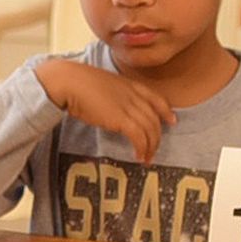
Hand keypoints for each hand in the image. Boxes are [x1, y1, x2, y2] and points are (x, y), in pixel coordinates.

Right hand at [36, 59, 176, 161]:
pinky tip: (137, 156)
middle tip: (153, 150)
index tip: (171, 120)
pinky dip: (141, 148)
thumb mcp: (102, 85)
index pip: (157, 98)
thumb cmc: (77, 83)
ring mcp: (129, 106)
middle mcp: (134, 95)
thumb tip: (111, 107)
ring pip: (150, 130)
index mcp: (130, 84)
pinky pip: (139, 137)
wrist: (68, 82)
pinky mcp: (121, 119)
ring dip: (150, 147)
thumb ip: (113, 94)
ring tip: (146, 158)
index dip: (166, 111)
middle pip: (155, 118)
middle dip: (157, 137)